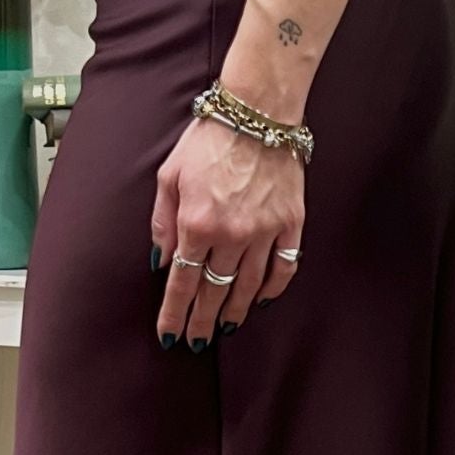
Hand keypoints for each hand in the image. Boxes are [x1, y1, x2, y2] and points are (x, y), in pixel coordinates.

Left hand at [150, 116, 303, 348]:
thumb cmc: (209, 138)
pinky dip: (272, 289)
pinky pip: (283, 267)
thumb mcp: (170, 175)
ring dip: (234, 311)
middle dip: (202, 322)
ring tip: (224, 328)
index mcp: (197, 224)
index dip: (174, 314)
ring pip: (248, 287)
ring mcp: (265, 232)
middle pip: (214, 293)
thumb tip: (163, 261)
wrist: (258, 112)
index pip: (182, 284)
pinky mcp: (291, 224)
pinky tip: (260, 300)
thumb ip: (163, 222)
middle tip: (196, 343)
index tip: (169, 336)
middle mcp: (231, 235)